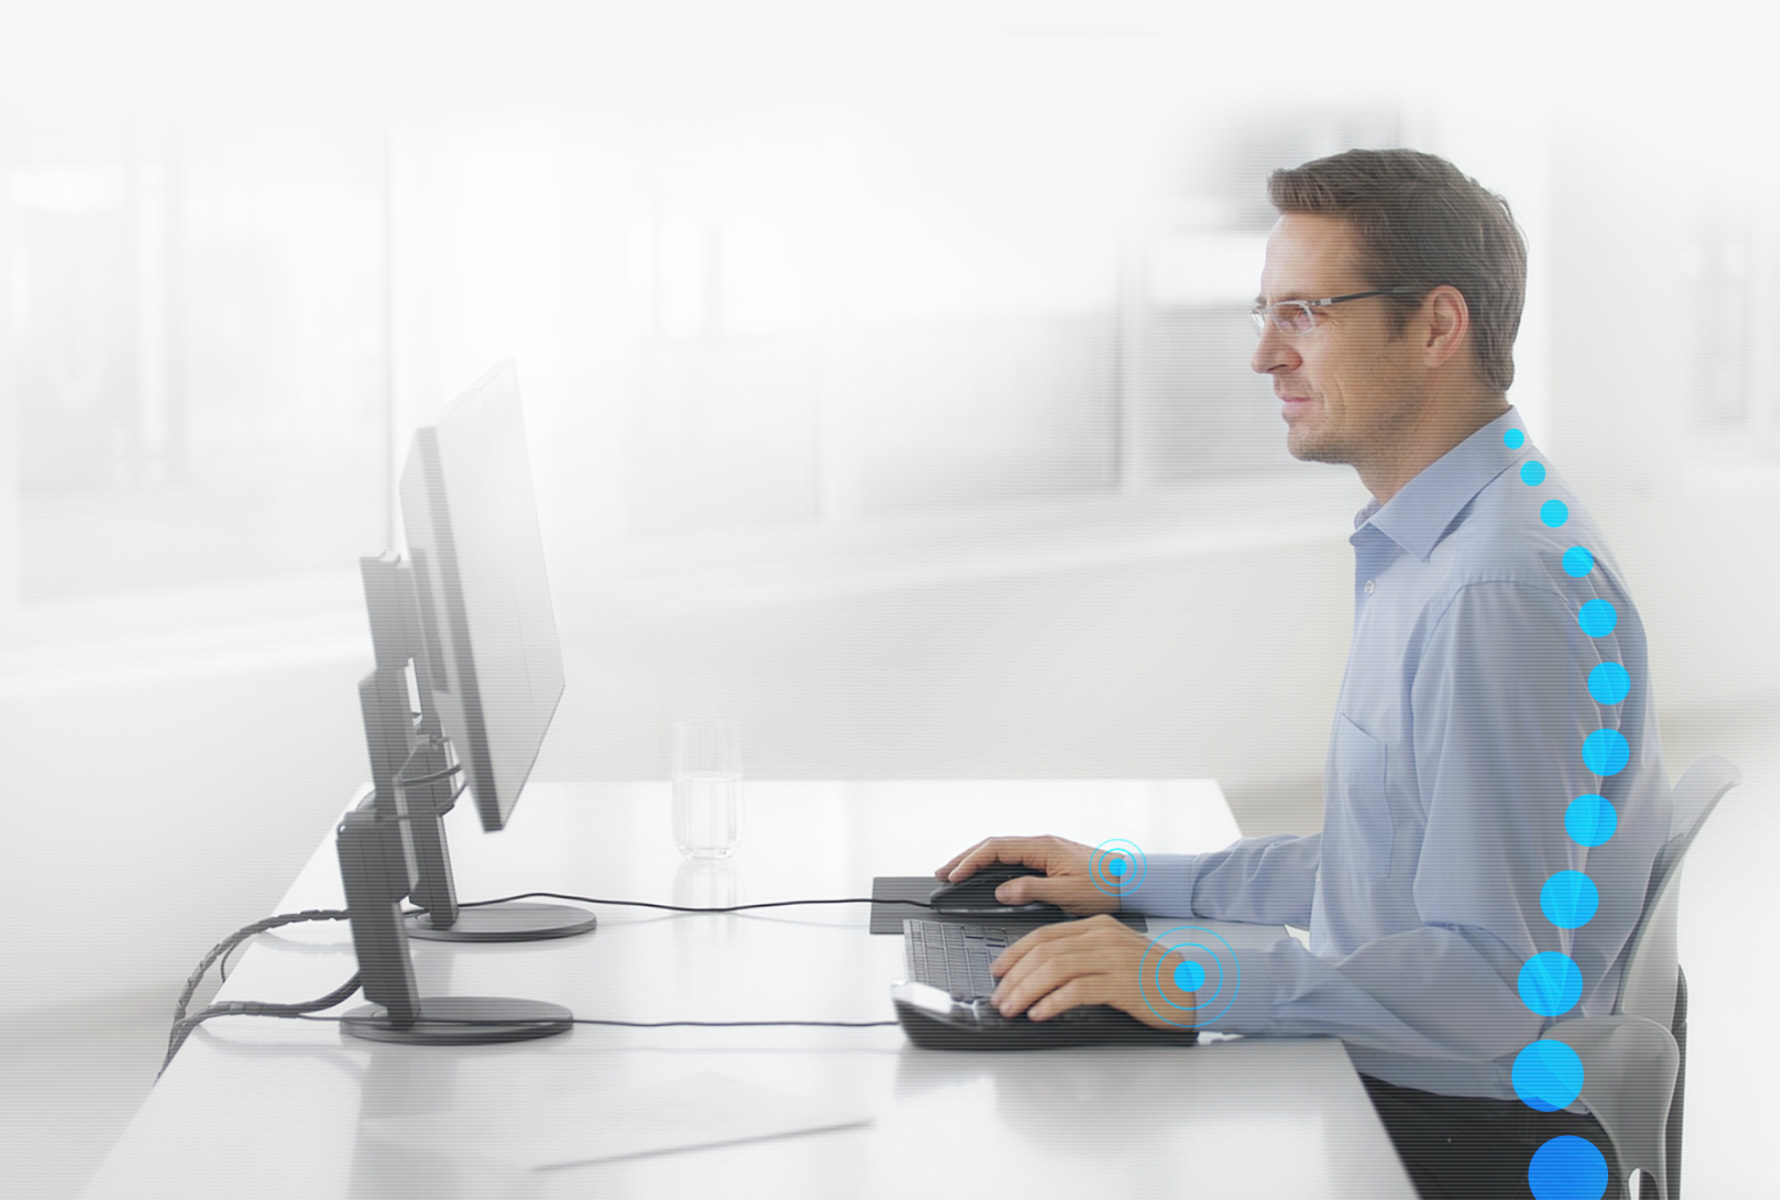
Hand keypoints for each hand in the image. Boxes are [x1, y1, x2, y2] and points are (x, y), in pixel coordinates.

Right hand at [933, 834, 1119, 915]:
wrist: (1134, 880)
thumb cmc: (1108, 886)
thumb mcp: (1069, 894)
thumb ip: (1033, 891)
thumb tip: (1002, 891)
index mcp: (1043, 847)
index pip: (996, 849)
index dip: (970, 861)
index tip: (953, 876)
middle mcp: (1042, 844)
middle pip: (993, 846)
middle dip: (965, 858)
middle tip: (942, 873)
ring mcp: (1045, 850)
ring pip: (1001, 851)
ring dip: (976, 861)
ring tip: (956, 874)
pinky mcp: (1049, 859)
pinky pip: (1012, 858)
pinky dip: (993, 865)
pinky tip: (986, 876)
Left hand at [990, 915, 1196, 1028]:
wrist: (1195, 986)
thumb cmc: (1153, 976)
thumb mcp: (1115, 953)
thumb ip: (1083, 954)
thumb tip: (1041, 972)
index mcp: (1098, 926)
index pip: (1044, 934)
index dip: (1014, 953)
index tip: (997, 970)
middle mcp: (1103, 938)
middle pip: (1044, 952)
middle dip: (1014, 976)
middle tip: (999, 997)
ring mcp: (1113, 959)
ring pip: (1055, 969)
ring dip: (1026, 991)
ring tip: (1012, 1008)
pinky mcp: (1122, 985)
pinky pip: (1077, 990)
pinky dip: (1052, 1002)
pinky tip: (1040, 1013)